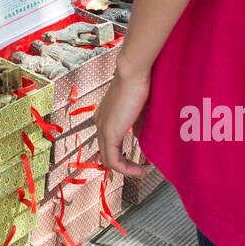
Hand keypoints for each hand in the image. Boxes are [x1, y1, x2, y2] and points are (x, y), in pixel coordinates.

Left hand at [92, 55, 151, 177]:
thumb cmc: (140, 84)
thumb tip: (144, 138)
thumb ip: (138, 124)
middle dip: (124, 166)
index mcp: (105, 116)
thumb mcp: (139, 109)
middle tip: (140, 171)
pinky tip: (140, 171)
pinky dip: (126, 169)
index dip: (122, 155)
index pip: (109, 142)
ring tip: (141, 173)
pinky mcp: (109, 133)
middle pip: (107, 153)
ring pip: (109, 160)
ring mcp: (102, 128)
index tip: (139, 161)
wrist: (133, 73)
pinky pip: (114, 160)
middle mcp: (100, 123)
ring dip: (126, 170)